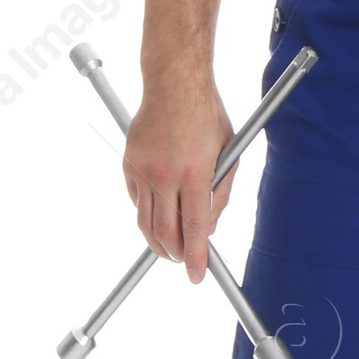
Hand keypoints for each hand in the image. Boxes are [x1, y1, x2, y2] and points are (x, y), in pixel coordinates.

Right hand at [123, 77, 235, 283]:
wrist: (173, 83)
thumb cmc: (205, 114)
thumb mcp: (229, 153)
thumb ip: (221, 193)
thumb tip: (210, 227)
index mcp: (194, 171)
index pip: (195, 228)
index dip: (196, 258)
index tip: (197, 275)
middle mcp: (164, 173)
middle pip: (165, 233)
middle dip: (176, 255)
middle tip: (184, 262)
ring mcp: (142, 170)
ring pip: (145, 223)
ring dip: (157, 242)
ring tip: (170, 249)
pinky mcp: (129, 165)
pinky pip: (136, 202)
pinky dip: (147, 215)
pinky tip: (158, 215)